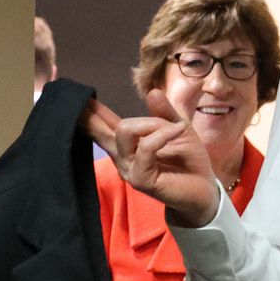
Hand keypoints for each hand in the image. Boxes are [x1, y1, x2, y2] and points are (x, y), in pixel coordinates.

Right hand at [81, 92, 220, 224]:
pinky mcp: (140, 179)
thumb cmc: (189, 161)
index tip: (75, 96)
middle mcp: (121, 156)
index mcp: (127, 144)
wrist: (204, 190)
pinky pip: (146, 147)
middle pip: (99, 128)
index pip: (102, 125)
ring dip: (152, 123)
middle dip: (91, 114)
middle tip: (82, 99)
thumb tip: (151, 91)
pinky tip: (179, 130)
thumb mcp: (179, 128)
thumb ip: (164, 113)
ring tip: (175, 127)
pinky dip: (163, 134)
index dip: (88, 111)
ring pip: (125, 131)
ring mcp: (128, 168)